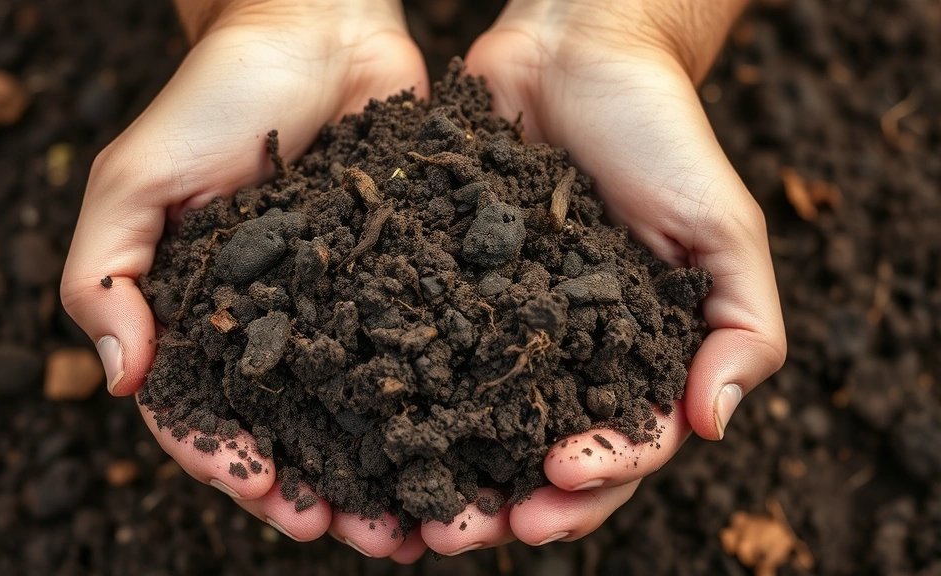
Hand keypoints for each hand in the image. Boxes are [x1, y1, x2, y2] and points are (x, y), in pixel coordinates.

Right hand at [61, 0, 431, 560]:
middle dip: (327, 490)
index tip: (275, 495)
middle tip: (365, 535)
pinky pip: (427, 353)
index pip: (212, 415)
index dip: (236, 464)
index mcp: (206, 318)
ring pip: (368, 411)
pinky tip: (469, 443)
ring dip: (390, 471)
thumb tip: (121, 380)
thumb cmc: (216, 98)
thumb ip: (103, 276)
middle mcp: (280, 326)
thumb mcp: (134, 179)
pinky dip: (443, 405)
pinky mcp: (409, 277)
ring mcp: (347, 306)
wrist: (316, 30)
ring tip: (421, 520)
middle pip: (299, 433)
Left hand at [410, 0, 785, 552]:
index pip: (617, 447)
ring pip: (466, 427)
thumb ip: (741, 327)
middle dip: (503, 505)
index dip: (592, 480)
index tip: (556, 478)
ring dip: (438, 478)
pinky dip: (392, 404)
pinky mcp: (440, 292)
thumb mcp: (722, 230)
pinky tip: (361, 437)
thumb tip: (714, 427)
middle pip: (533, 458)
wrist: (576, 55)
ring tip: (402, 514)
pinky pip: (416, 356)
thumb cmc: (660, 138)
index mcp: (632, 359)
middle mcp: (561, 358)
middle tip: (456, 533)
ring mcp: (497, 330)